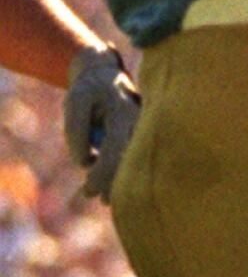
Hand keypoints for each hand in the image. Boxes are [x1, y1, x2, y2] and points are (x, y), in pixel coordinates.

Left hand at [63, 44, 139, 199]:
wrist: (105, 74)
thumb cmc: (88, 89)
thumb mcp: (74, 102)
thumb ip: (75, 132)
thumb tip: (84, 163)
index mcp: (125, 112)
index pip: (116, 148)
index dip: (102, 173)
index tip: (89, 190)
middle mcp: (141, 123)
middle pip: (132, 160)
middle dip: (116, 184)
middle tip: (101, 201)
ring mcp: (145, 130)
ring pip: (135, 161)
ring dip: (119, 180)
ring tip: (105, 199)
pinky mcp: (142, 135)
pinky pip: (133, 157)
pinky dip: (121, 170)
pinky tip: (110, 182)